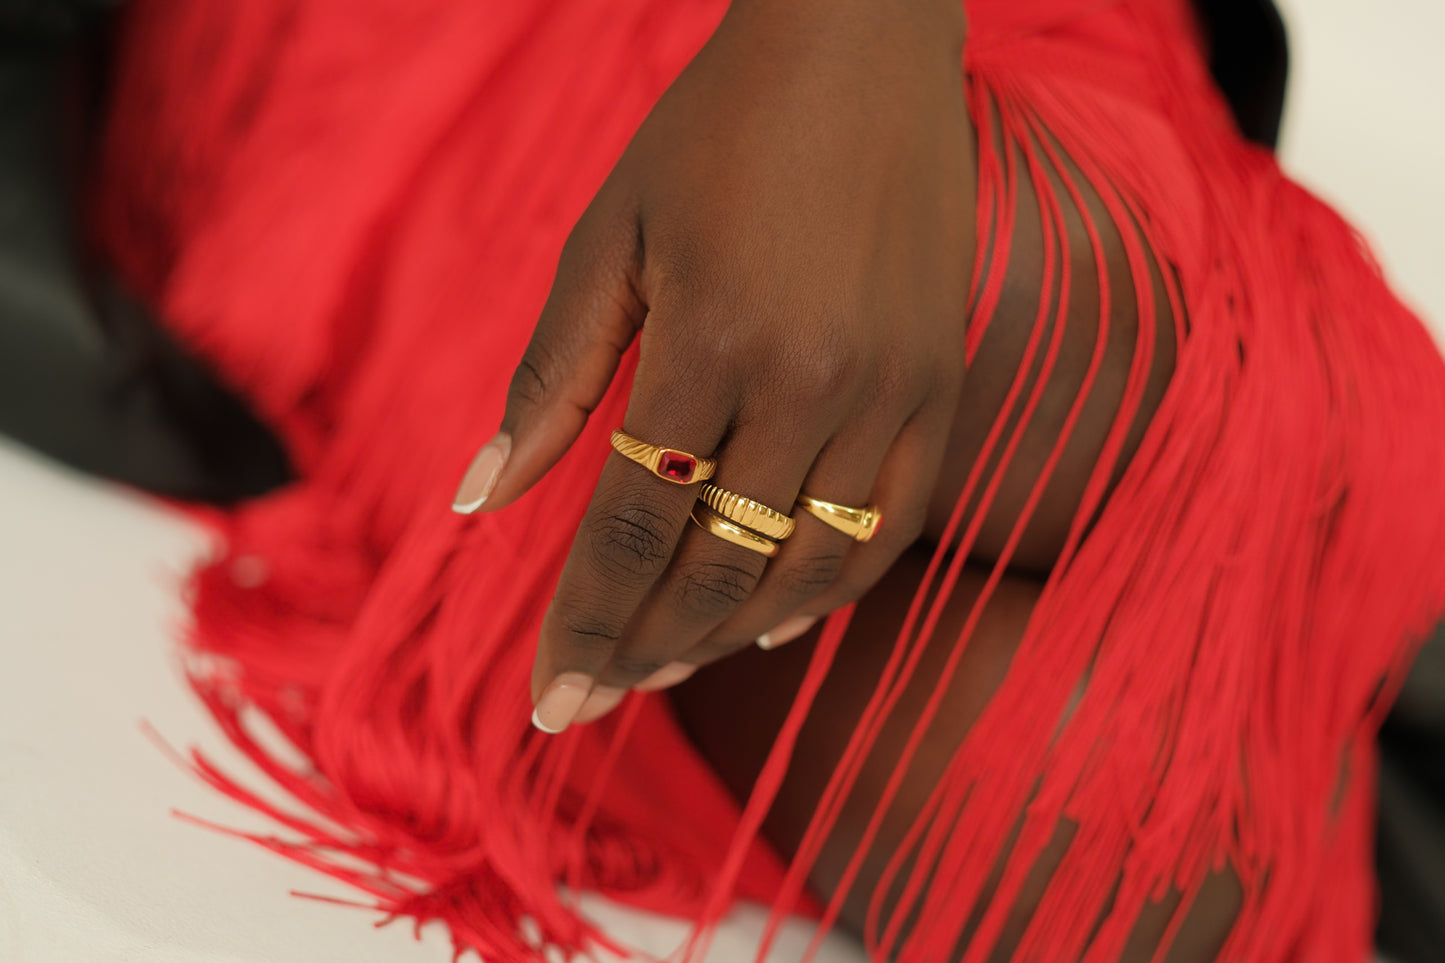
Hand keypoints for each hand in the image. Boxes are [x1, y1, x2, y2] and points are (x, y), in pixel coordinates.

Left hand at [452, 0, 973, 730]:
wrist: (861, 47)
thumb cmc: (716, 130)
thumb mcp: (609, 237)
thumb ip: (551, 378)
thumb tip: (479, 502)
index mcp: (715, 339)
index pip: (635, 524)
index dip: (586, 624)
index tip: (549, 700)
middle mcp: (815, 381)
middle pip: (720, 565)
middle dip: (646, 646)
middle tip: (595, 697)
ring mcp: (894, 388)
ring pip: (811, 566)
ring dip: (733, 633)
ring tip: (669, 664)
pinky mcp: (945, 385)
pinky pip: (896, 526)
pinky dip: (834, 588)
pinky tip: (780, 622)